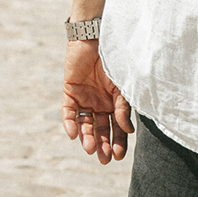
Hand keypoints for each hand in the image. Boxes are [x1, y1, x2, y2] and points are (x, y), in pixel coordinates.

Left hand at [61, 39, 133, 162]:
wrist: (96, 37)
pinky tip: (73, 134)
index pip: (117, 128)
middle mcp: (100, 103)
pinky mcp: (70, 92)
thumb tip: (128, 130)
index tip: (119, 156)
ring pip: (85, 123)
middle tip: (104, 159)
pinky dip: (70, 123)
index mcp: (115, 103)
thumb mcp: (122, 86)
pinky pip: (69, 112)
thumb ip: (123, 107)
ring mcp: (85, 98)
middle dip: (103, 144)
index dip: (118, 142)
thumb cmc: (114, 60)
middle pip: (101, 129)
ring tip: (90, 149)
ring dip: (87, 137)